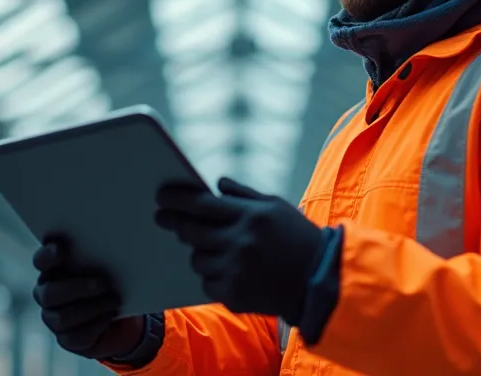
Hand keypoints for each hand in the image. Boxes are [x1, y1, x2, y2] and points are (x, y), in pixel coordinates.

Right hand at [31, 237, 145, 359]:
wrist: (110, 311)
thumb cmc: (103, 278)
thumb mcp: (101, 264)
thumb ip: (96, 254)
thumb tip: (115, 243)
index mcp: (50, 270)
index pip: (40, 261)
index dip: (47, 256)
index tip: (62, 248)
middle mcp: (45, 293)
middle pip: (51, 293)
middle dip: (78, 289)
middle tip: (104, 284)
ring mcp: (52, 318)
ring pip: (63, 317)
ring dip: (91, 308)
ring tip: (114, 301)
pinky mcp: (65, 338)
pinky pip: (76, 336)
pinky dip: (96, 325)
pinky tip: (110, 316)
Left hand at [154, 177, 324, 322]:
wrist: (320, 281)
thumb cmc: (298, 238)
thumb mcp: (277, 207)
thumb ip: (244, 194)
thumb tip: (216, 184)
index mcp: (251, 216)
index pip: (202, 205)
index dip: (177, 199)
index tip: (160, 197)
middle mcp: (241, 243)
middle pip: (192, 232)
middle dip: (176, 224)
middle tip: (163, 219)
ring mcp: (237, 272)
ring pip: (197, 260)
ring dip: (200, 253)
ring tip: (214, 250)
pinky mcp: (235, 296)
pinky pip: (207, 284)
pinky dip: (213, 277)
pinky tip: (229, 272)